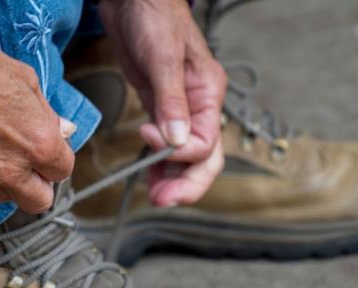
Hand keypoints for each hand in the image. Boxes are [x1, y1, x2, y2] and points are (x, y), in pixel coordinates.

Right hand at [0, 40, 75, 213]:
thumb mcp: (29, 84)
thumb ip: (49, 117)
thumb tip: (65, 132)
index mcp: (39, 145)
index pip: (62, 172)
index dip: (54, 160)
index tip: (45, 152)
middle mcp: (10, 171)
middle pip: (38, 201)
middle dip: (37, 185)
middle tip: (25, 164)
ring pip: (3, 197)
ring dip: (2, 181)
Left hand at [99, 0, 225, 206]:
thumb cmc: (154, 16)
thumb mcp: (163, 58)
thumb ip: (170, 101)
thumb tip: (175, 140)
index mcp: (208, 94)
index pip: (205, 141)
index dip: (179, 151)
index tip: (148, 137)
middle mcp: (199, 106)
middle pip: (204, 158)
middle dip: (187, 183)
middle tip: (163, 199)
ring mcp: (180, 109)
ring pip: (186, 156)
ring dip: (173, 179)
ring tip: (154, 195)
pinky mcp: (160, 108)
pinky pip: (167, 145)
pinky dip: (159, 163)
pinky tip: (149, 175)